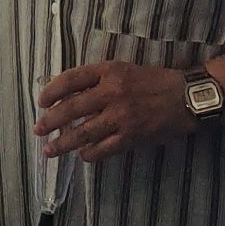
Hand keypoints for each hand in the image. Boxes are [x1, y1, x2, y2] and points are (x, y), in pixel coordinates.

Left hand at [36, 60, 194, 162]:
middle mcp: (113, 92)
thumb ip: (99, 80)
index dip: (52, 90)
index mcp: (110, 71)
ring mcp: (121, 116)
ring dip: (62, 143)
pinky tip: (82, 155)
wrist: (186, 98)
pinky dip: (88, 154)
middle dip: (50, 121)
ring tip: (49, 150)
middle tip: (37, 129)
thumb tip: (68, 95)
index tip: (41, 101)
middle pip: (72, 108)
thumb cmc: (155, 82)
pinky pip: (102, 149)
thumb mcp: (125, 70)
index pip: (72, 79)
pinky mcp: (131, 136)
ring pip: (83, 133)